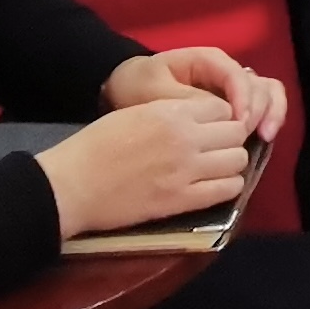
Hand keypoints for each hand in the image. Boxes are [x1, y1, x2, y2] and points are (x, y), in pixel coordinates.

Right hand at [33, 86, 248, 237]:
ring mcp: (186, 171)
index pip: (222, 107)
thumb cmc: (94, 146)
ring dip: (231, 163)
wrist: (72, 186)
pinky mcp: (181, 201)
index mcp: (170, 112)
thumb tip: (196, 119)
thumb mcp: (134, 113)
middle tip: (217, 148)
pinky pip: (226, 191)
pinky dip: (227, 187)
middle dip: (230, 139)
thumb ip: (170, 113)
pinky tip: (215, 186)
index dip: (220, 117)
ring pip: (238, 161)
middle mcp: (185, 138)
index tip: (211, 127)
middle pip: (235, 132)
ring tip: (216, 168)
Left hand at [104, 45, 287, 146]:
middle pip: (259, 84)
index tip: (239, 125)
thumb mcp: (154, 92)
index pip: (237, 75)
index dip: (244, 98)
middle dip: (261, 109)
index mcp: (208, 60)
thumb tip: (222, 116)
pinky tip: (262, 140)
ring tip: (264, 138)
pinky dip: (267, 120)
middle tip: (253, 137)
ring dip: (272, 114)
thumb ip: (187, 102)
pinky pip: (261, 106)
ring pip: (268, 93)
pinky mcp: (234, 105)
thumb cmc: (137, 86)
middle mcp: (226, 71)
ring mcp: (233, 88)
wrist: (123, 91)